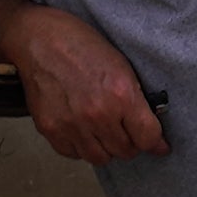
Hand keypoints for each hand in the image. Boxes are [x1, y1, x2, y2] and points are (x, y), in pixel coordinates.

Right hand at [2, 5, 167, 166]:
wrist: (39, 38)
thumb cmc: (80, 45)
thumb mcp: (121, 66)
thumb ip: (137, 101)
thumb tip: (153, 135)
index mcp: (121, 95)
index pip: (148, 138)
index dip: (155, 142)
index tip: (157, 144)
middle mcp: (98, 115)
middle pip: (125, 151)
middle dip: (129, 142)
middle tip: (124, 130)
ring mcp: (72, 125)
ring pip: (100, 158)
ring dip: (105, 148)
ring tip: (101, 130)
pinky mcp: (50, 129)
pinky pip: (73, 153)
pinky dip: (79, 146)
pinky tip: (80, 129)